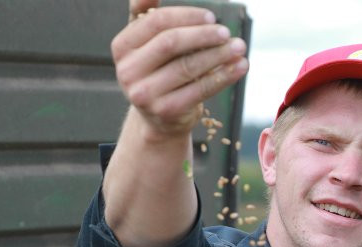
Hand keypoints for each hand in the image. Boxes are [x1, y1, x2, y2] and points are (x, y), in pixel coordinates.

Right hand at [111, 0, 248, 138]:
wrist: (159, 118)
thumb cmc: (157, 70)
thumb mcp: (146, 42)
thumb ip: (147, 13)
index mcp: (122, 47)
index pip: (156, 22)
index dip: (186, 16)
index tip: (211, 17)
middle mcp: (128, 71)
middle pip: (171, 43)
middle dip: (203, 35)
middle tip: (227, 33)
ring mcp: (146, 94)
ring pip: (188, 66)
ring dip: (219, 55)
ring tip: (239, 47)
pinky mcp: (167, 111)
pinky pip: (201, 89)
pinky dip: (224, 76)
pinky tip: (240, 67)